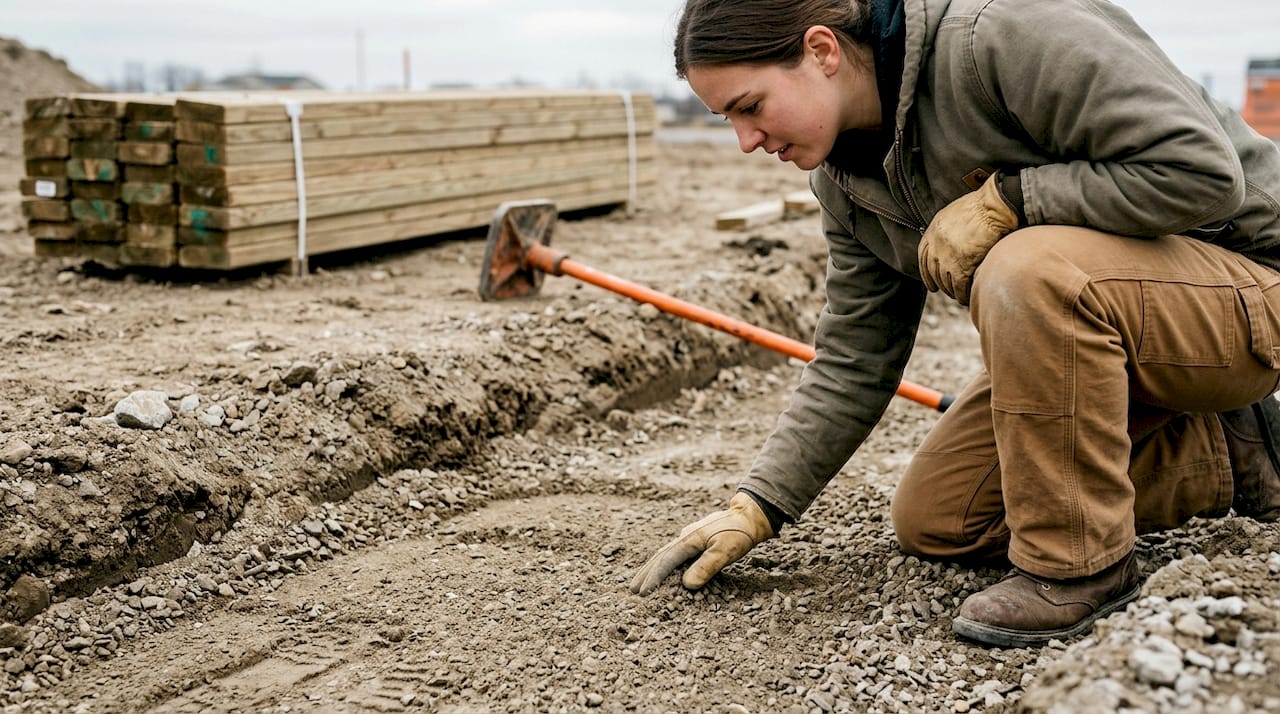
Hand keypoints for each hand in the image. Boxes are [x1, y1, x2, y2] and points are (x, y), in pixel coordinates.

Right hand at [629, 493, 773, 595]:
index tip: (643, 593)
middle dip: (645, 573)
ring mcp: (689, 536)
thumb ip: (706, 566)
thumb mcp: (725, 551)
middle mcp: (685, 537)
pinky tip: (663, 570)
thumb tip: (687, 584)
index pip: (666, 562)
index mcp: (689, 540)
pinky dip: (664, 563)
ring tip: (641, 581)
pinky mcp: (695, 539)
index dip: (653, 578)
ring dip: (652, 568)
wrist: (748, 516)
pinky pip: (674, 552)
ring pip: (665, 553)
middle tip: (632, 590)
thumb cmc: (738, 533)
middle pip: (660, 556)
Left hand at [917, 173, 1019, 304]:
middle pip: (933, 270)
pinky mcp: (961, 265)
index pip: (923, 255)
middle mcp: (936, 244)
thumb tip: (953, 238)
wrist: (994, 207)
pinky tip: (965, 298)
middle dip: (938, 283)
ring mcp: (947, 256)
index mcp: (933, 230)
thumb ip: (949, 227)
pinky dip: (962, 294)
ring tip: (958, 296)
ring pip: (945, 280)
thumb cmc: (982, 205)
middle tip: (944, 291)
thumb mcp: (955, 212)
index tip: (931, 282)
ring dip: (951, 290)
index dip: (926, 271)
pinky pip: (958, 286)